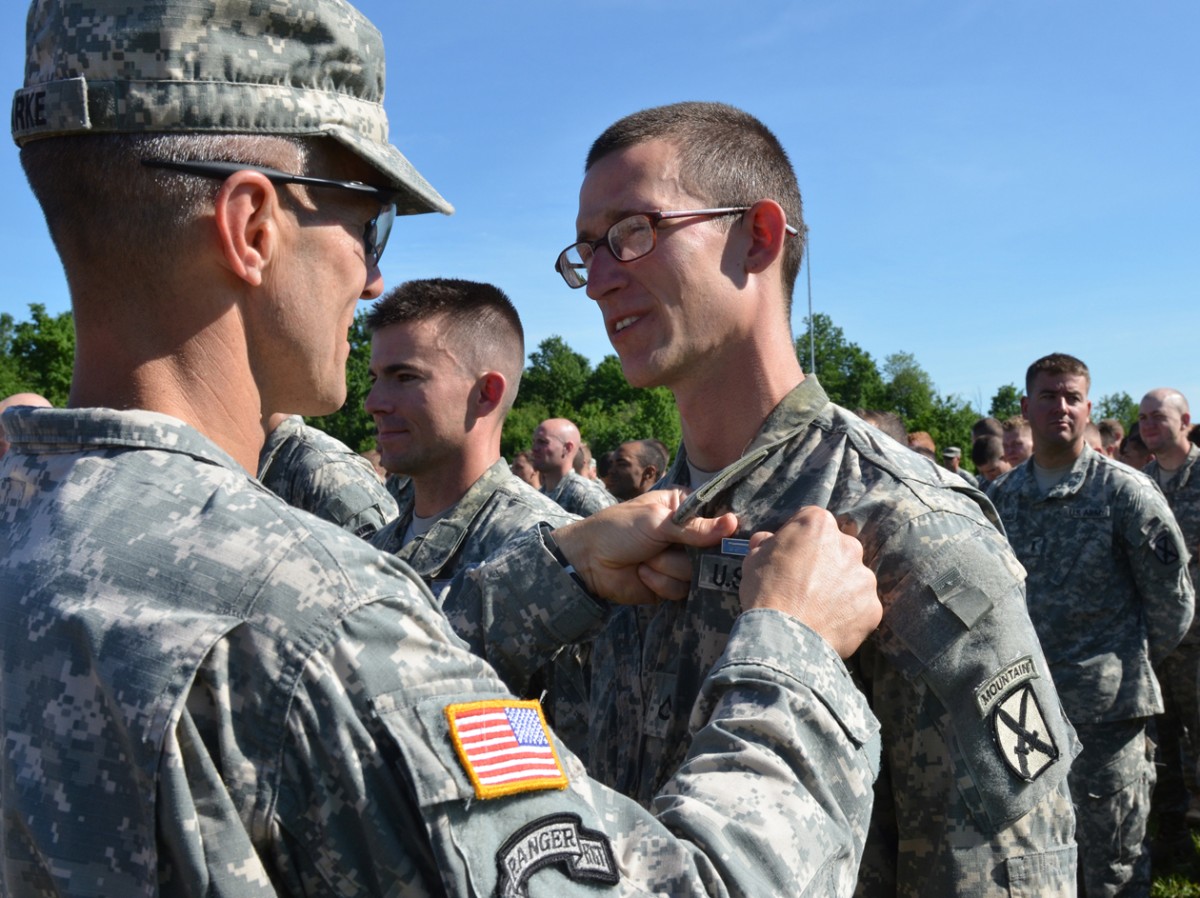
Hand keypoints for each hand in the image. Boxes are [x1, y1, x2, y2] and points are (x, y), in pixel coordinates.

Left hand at [552, 489, 737, 604]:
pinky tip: (642, 573)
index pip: (717, 518)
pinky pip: (681, 589)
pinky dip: (660, 582)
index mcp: (682, 509)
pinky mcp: (670, 584)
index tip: (723, 535)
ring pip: (695, 572)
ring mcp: (678, 561)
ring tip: (645, 559)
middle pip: (711, 550)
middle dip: (686, 553)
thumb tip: (733, 523)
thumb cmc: (618, 529)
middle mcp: (685, 535)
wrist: (588, 562)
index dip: (720, 529)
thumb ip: (695, 527)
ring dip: (666, 567)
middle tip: (665, 547)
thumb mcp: (657, 521)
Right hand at [739, 507, 880, 657]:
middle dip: (823, 562)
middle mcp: (848, 545)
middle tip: (803, 584)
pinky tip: (827, 624)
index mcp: (818, 525)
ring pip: (851, 578)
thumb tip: (766, 541)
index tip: (787, 556)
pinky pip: (859, 607)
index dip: (797, 539)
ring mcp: (864, 577)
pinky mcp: (872, 607)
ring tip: (815, 609)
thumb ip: (765, 544)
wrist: (784, 638)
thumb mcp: (753, 559)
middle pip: (837, 548)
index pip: (810, 521)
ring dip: (838, 588)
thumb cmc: (765, 593)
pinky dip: (847, 614)